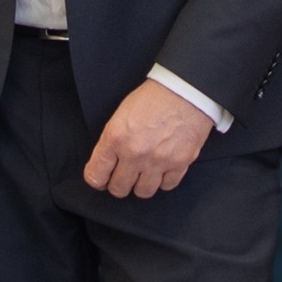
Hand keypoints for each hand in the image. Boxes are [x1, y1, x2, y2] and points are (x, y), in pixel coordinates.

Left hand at [84, 79, 215, 198]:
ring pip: (143, 192)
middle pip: (118, 188)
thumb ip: (112, 142)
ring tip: (144, 174)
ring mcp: (158, 160)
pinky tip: (163, 169)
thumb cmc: (154, 97)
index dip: (98, 180)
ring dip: (141, 184)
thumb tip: (108, 163)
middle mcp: (135, 153)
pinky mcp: (180, 162)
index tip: (103, 179)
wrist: (186, 89)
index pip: (96, 175)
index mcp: (116, 138)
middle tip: (124, 176)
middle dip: (119, 184)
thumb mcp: (121, 114)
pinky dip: (164, 180)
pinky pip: (167, 186)